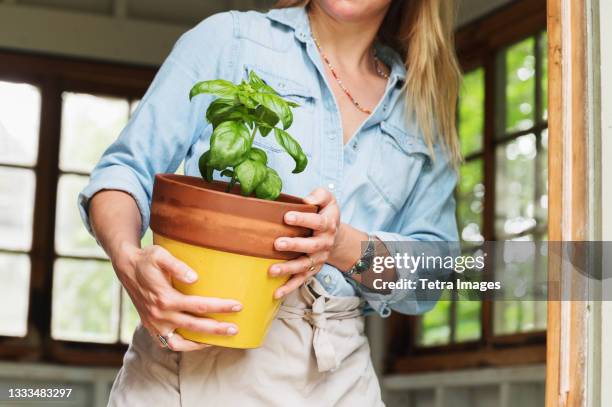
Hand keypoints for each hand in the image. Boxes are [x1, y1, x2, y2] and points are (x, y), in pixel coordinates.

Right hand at [114, 244, 242, 350]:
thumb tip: (195, 278)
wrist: (127, 268)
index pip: (199, 306)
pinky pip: (169, 344)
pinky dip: (185, 345)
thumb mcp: (160, 255)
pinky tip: (199, 341)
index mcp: (165, 298)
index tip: (237, 305)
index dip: (220, 307)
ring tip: (219, 341)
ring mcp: (154, 324)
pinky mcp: (151, 327)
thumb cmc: (147, 259)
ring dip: (201, 344)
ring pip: (180, 343)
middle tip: (234, 329)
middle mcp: (160, 315)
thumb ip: (177, 266)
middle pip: (194, 327)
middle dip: (217, 329)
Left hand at [269, 187, 340, 298]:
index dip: (303, 219)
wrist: (337, 237)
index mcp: (327, 225)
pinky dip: (289, 287)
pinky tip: (276, 293)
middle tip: (277, 243)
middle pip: (310, 246)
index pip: (317, 222)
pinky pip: (301, 280)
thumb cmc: (325, 214)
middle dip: (294, 245)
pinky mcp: (312, 270)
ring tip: (272, 270)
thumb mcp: (328, 200)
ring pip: (304, 266)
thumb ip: (320, 195)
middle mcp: (324, 243)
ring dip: (288, 268)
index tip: (287, 217)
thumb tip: (307, 199)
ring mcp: (318, 259)